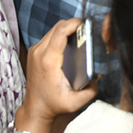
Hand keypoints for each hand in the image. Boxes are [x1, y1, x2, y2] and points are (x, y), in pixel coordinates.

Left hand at [14, 18, 98, 132]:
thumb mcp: (75, 103)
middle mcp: (39, 52)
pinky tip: (69, 43)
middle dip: (73, 25)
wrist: (35, 108)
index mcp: (49, 60)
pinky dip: (60, 35)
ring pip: (53, 29)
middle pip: (57, 27)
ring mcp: (35, 50)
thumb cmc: (53, 105)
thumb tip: (98, 78)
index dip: (74, 23)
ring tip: (79, 36)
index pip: (61, 31)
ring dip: (66, 29)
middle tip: (85, 30)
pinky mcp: (34, 51)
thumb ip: (90, 92)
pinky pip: (49, 36)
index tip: (85, 24)